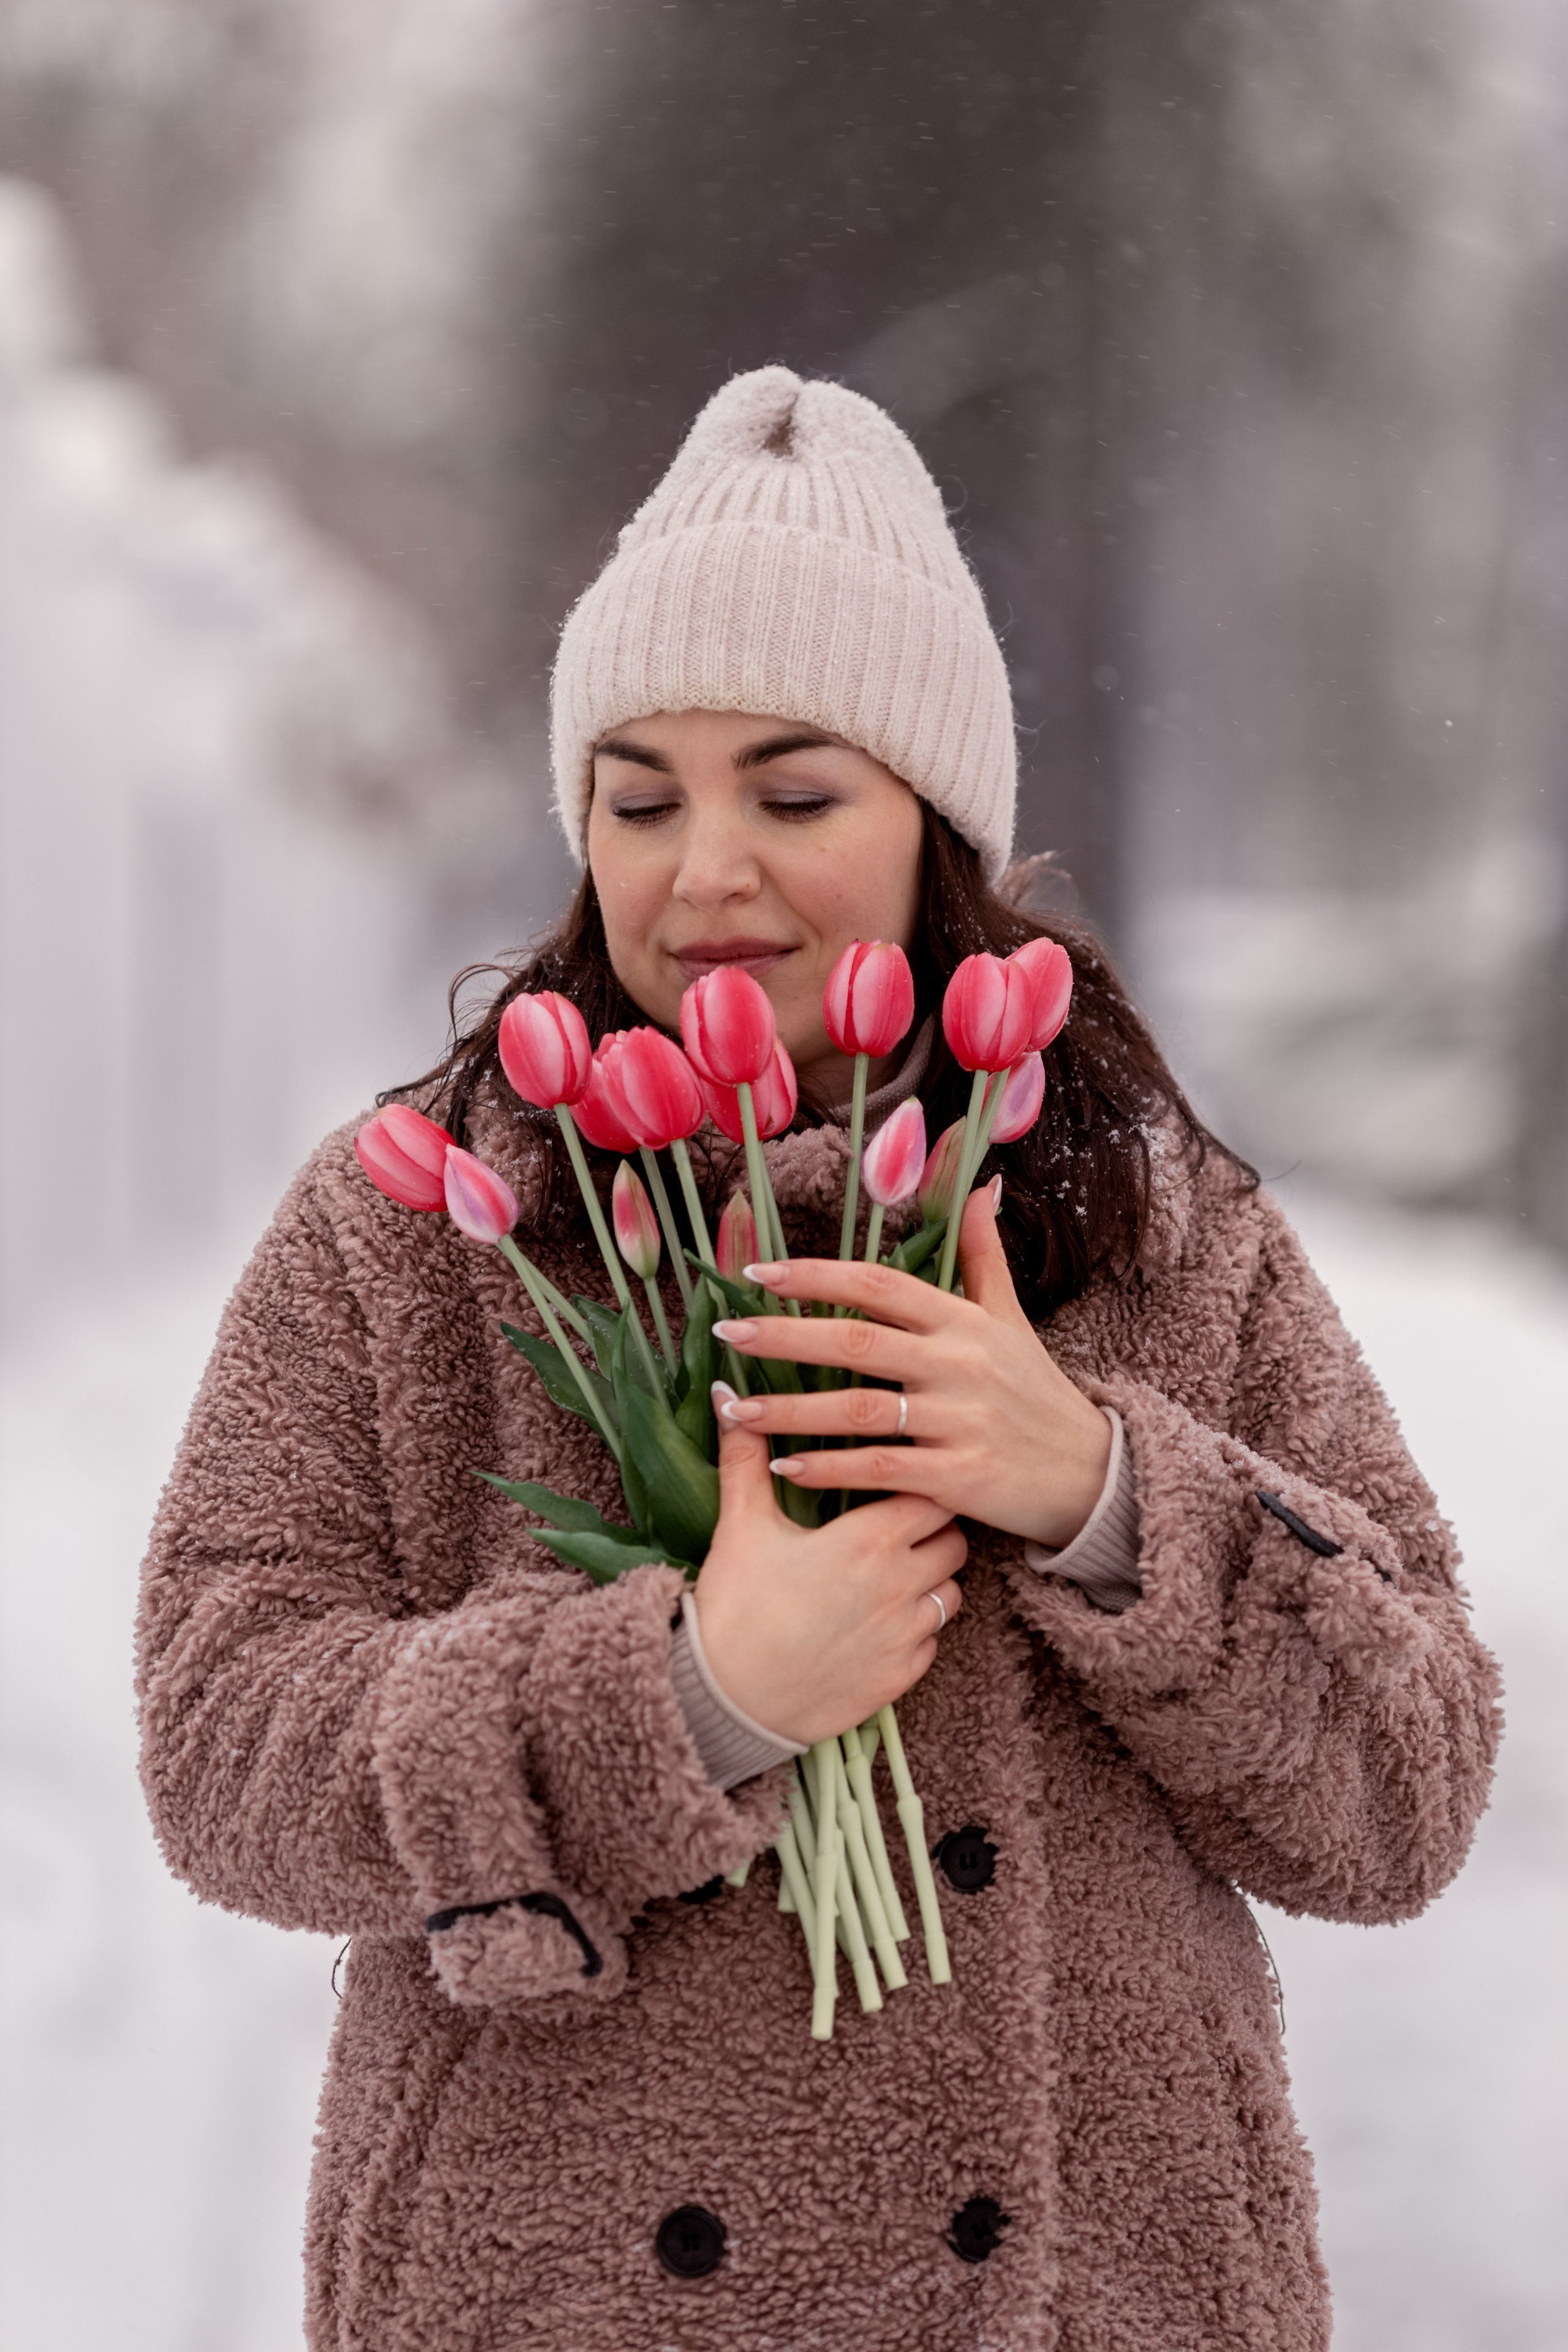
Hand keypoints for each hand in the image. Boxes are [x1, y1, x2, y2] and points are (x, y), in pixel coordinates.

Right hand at [692, 1415, 966, 1744]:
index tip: (898, 1484)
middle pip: (954, 1541)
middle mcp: (901, 1586)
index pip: (933, 1493)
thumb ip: (744, 1455)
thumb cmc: (734, 1607)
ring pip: (952, 1594)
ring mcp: (905, 1637)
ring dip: (930, 1582)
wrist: (723, 1700)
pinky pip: (932, 1643)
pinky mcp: (900, 1679)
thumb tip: (727, 1394)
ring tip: (889, 1577)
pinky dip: (915, 1631)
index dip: (920, 1485)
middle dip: (932, 1531)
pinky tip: (877, 1625)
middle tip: (895, 1528)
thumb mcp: (741, 1525)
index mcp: (870, 1539)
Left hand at [710, 1183, 1111, 1546]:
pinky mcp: (958, 1478)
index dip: (817, 1275)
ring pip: (858, 1410)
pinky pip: (879, 1470)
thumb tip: (981, 1187)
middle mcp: (958, 1365)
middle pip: (857, 1342)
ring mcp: (958, 1422)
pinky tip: (783, 1467)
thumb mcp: (1013, 1319)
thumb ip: (985, 1256)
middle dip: (784, 1336)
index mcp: (963, 1322)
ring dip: (790, 1411)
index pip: (880, 1285)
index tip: (758, 1274)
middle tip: (725, 1332)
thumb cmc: (1037, 1391)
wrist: (1092, 1473)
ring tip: (734, 1410)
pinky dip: (828, 1470)